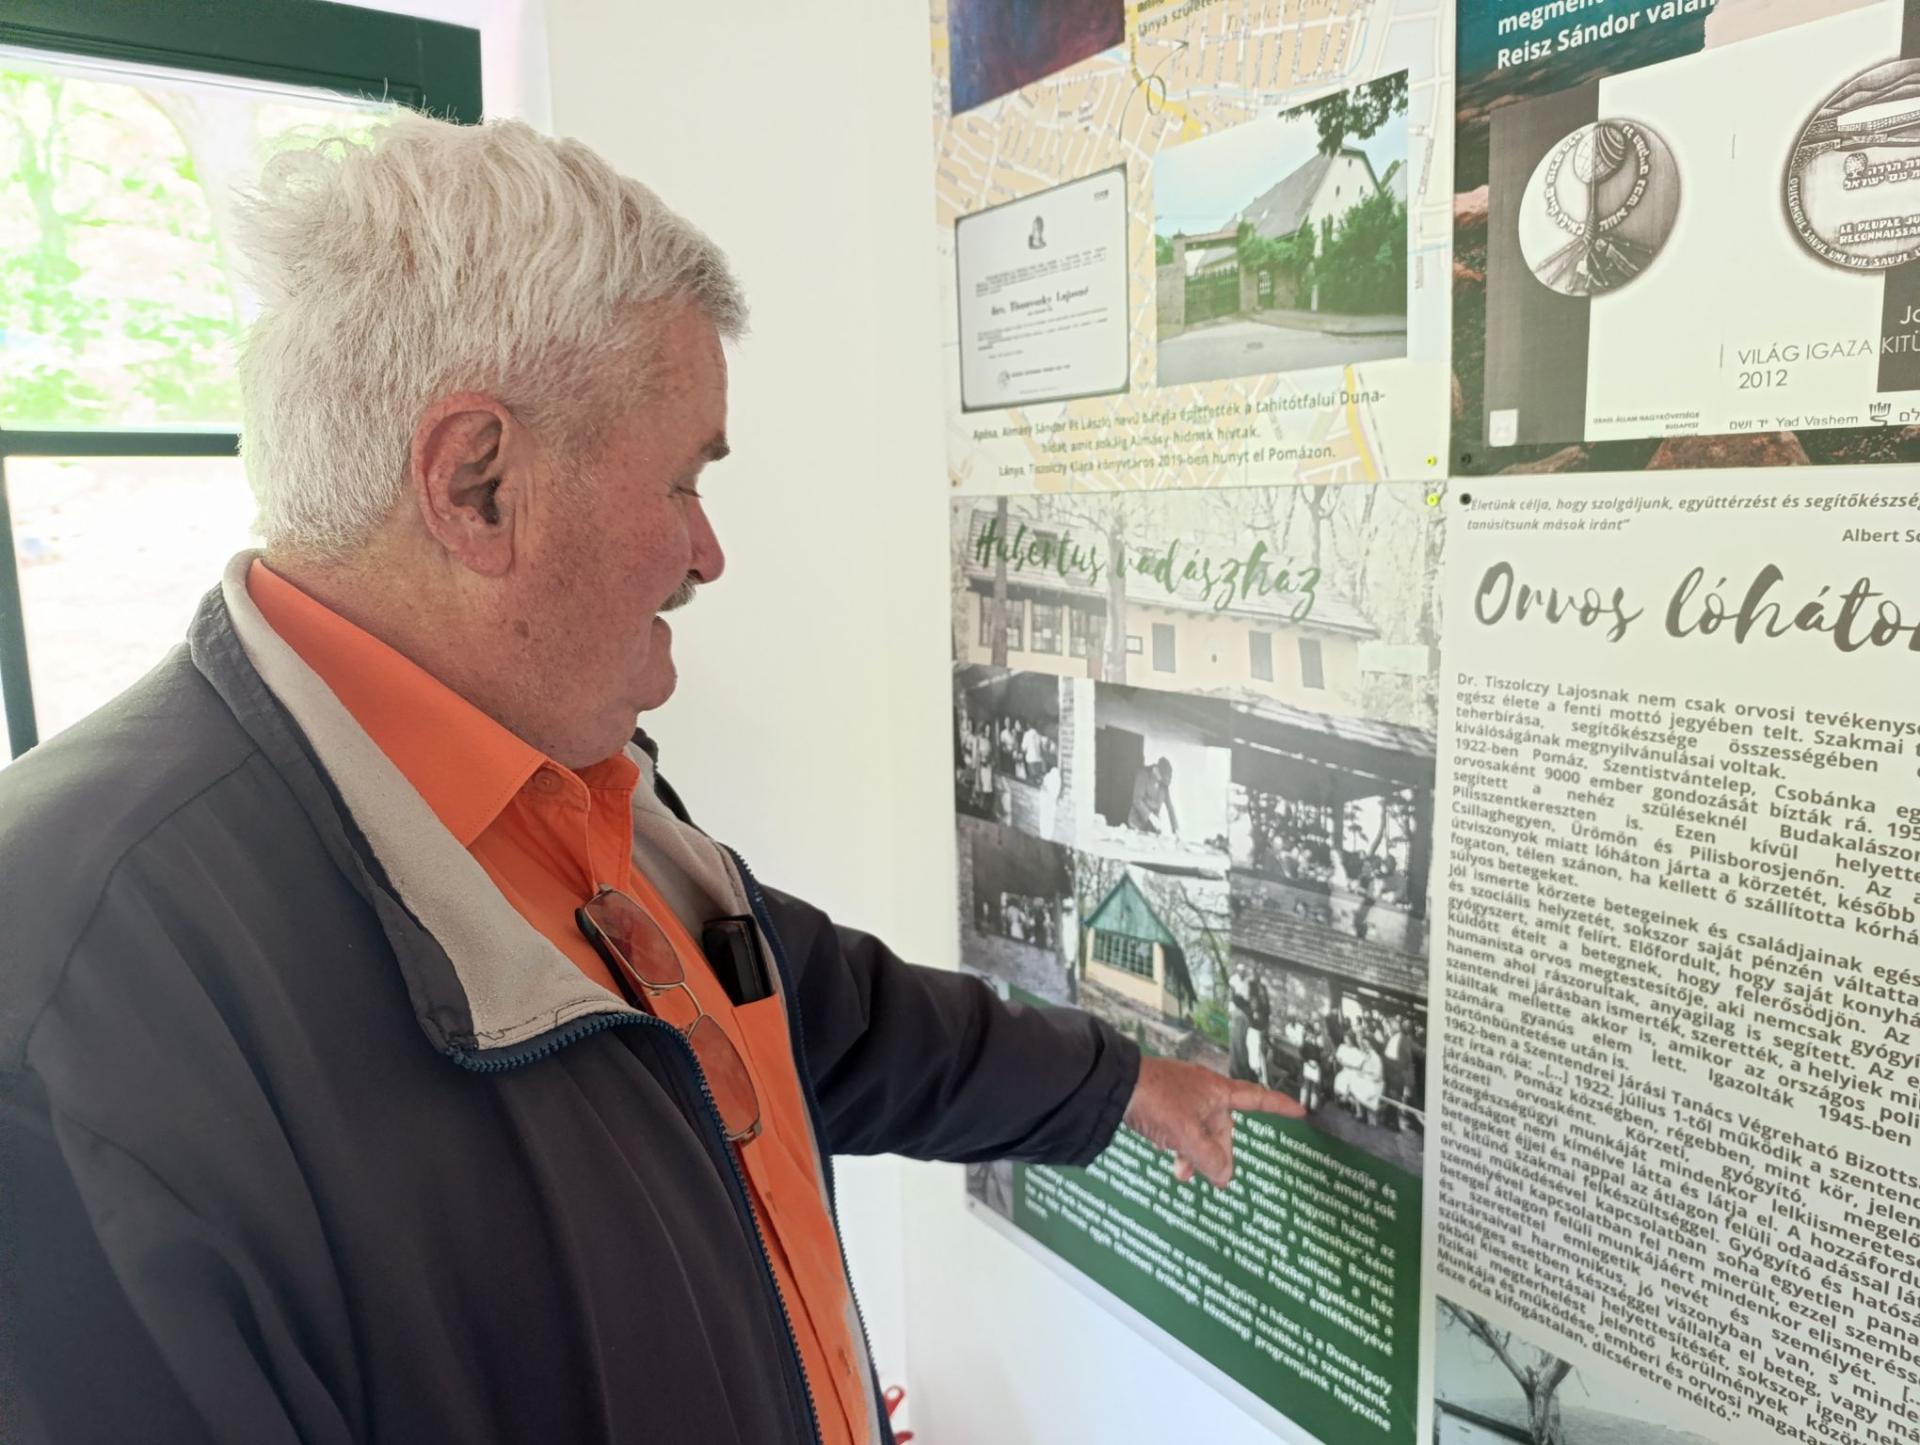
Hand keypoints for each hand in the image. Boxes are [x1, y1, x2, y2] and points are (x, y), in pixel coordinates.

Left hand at [1123, 1055, 1304, 1187]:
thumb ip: (1210, 1159)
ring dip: (1196, 1155)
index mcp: (1217, 1090)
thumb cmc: (1155, 1099)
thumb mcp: (1187, 1135)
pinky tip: (1172, 1161)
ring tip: (1183, 1174)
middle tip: (1214, 1179)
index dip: (1279, 1106)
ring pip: (1200, 1131)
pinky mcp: (1162, 1102)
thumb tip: (1225, 1176)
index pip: (1257, 1098)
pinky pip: (1181, 1128)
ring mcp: (1182, 1095)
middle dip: (1219, 1153)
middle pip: (1224, 1126)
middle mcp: (1203, 1090)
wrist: (1114, 1084)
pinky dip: (1180, 1147)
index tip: (1300, 1111)